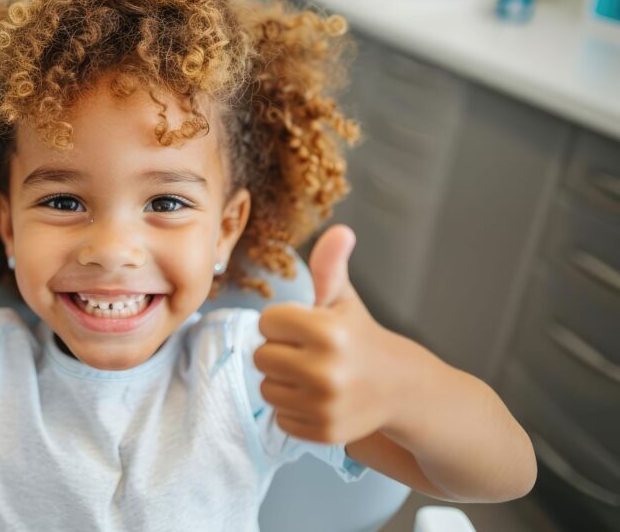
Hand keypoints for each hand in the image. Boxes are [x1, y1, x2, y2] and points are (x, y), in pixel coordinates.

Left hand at [253, 224, 423, 443]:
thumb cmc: (361, 338)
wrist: (401, 388)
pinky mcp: (323, 432)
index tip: (304, 328)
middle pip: (261, 357)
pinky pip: (280, 417)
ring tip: (312, 376)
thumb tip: (340, 230)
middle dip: (280, 352)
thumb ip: (330, 266)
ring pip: (267, 388)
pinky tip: (318, 399)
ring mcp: (325, 405)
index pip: (267, 323)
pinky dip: (293, 409)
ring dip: (283, 382)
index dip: (282, 323)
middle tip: (308, 353)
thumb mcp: (344, 300)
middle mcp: (326, 370)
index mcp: (327, 331)